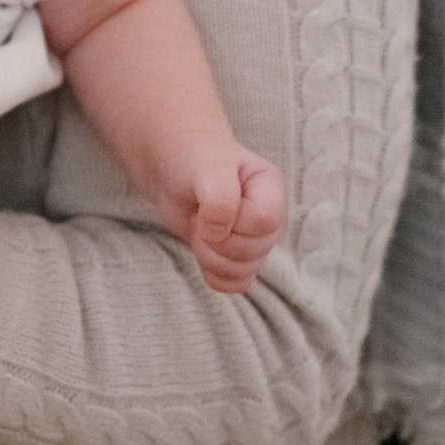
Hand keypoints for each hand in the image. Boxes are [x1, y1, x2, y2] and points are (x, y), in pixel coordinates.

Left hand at [151, 144, 286, 295]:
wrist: (174, 166)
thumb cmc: (194, 160)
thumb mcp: (207, 168)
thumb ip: (219, 199)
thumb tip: (219, 234)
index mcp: (271, 189)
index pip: (264, 221)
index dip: (231, 220)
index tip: (206, 203)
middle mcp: (270, 218)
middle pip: (254, 251)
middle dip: (215, 239)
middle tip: (197, 215)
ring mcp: (255, 240)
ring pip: (244, 272)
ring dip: (210, 255)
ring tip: (197, 228)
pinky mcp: (237, 256)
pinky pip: (236, 284)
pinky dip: (213, 273)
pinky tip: (202, 248)